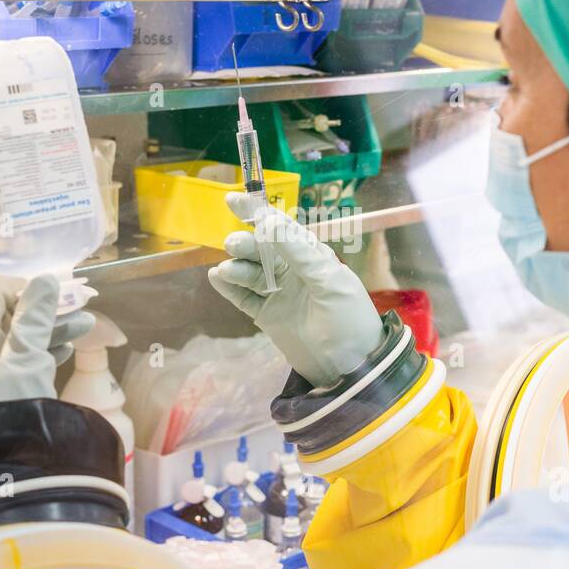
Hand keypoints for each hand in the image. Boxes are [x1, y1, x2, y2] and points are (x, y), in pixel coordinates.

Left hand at [0, 274, 94, 421]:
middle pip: (7, 320)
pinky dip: (43, 354)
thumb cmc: (12, 412)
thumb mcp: (27, 361)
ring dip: (49, 331)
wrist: (8, 478)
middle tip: (79, 302)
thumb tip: (45, 280)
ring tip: (85, 324)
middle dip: (44, 309)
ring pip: (17, 343)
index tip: (57, 284)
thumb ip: (36, 318)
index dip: (24, 286)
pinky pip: (20, 366)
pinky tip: (69, 349)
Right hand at [208, 192, 383, 387]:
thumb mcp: (329, 282)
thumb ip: (299, 253)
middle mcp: (293, 271)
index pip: (282, 228)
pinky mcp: (268, 315)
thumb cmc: (350, 320)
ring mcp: (279, 293)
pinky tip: (217, 278)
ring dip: (236, 267)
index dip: (258, 212)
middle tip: (233, 244)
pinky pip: (244, 297)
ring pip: (250, 272)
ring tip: (226, 270)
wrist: (351, 368)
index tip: (234, 200)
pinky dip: (230, 288)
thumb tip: (269, 221)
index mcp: (312, 257)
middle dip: (246, 244)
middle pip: (261, 249)